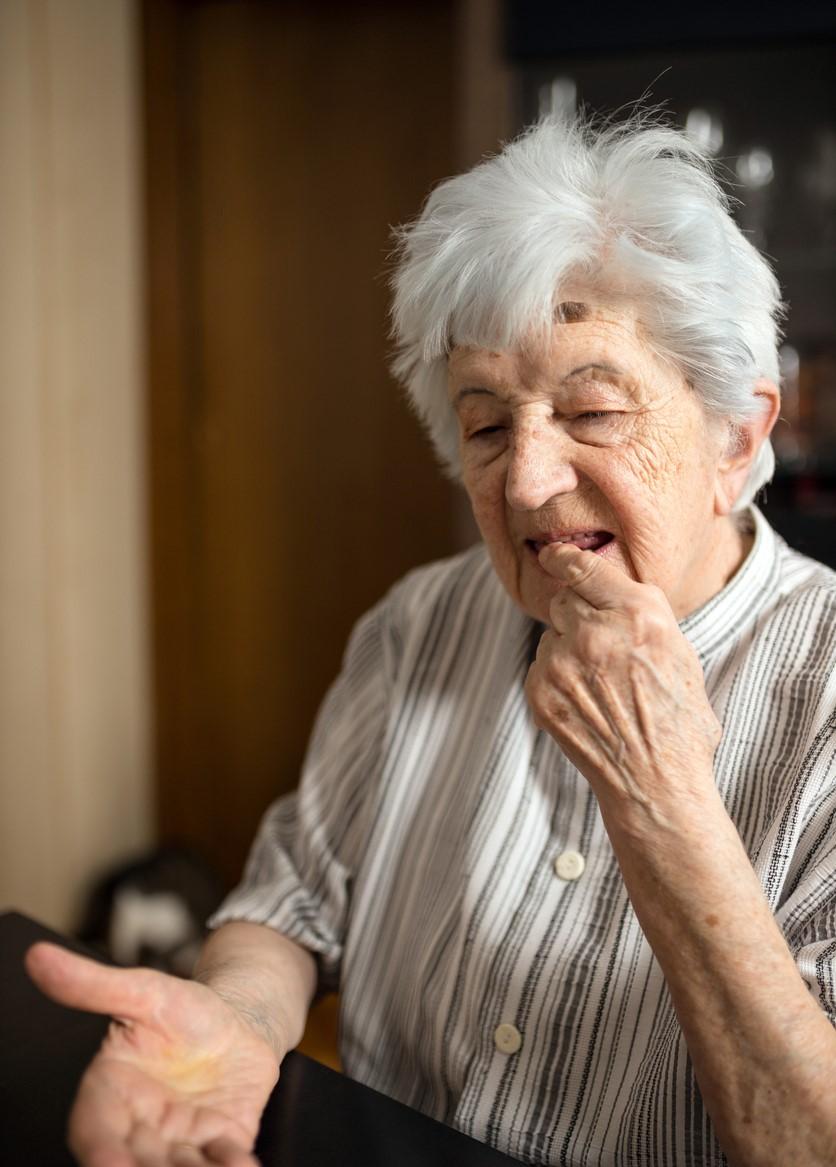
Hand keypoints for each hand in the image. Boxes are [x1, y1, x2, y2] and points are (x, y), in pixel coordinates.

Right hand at [25, 942, 279, 1166]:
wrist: (239, 1023)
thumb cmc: (182, 1011)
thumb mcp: (141, 991)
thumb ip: (93, 985)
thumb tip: (38, 956)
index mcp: (112, 1093)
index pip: (96, 1129)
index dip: (102, 1150)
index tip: (111, 1164)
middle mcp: (143, 1126)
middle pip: (137, 1160)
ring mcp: (183, 1140)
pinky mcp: (224, 1142)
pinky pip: (225, 1160)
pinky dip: (233, 1166)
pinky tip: (245, 1166)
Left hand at [524, 544, 720, 824]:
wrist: (656, 782)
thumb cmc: (678, 721)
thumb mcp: (681, 654)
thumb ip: (643, 616)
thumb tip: (608, 589)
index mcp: (641, 614)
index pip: (586, 567)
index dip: (565, 558)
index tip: (552, 555)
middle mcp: (599, 631)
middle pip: (565, 600)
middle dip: (577, 615)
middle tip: (599, 648)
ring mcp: (565, 661)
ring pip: (551, 636)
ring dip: (567, 651)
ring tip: (600, 688)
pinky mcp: (541, 690)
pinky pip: (540, 667)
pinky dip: (555, 680)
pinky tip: (585, 705)